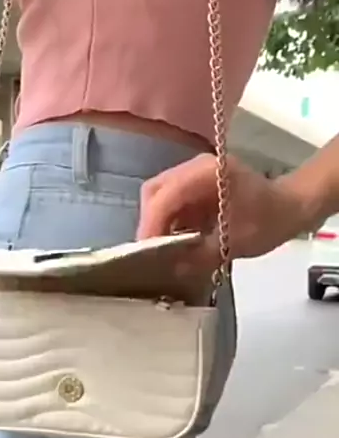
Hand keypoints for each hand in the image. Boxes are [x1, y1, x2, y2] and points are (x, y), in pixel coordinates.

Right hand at [136, 153, 307, 273]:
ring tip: (162, 251)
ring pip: (159, 196)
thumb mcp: (237, 243)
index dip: (151, 226)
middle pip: (154, 192)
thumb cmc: (269, 220)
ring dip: (157, 223)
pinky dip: (167, 222)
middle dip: (149, 223)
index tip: (147, 254)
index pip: (164, 197)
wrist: (291, 205)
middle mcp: (194, 167)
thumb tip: (171, 269)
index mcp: (207, 174)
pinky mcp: (194, 185)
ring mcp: (193, 174)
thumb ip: (201, 256)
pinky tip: (174, 242)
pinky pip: (170, 201)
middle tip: (152, 254)